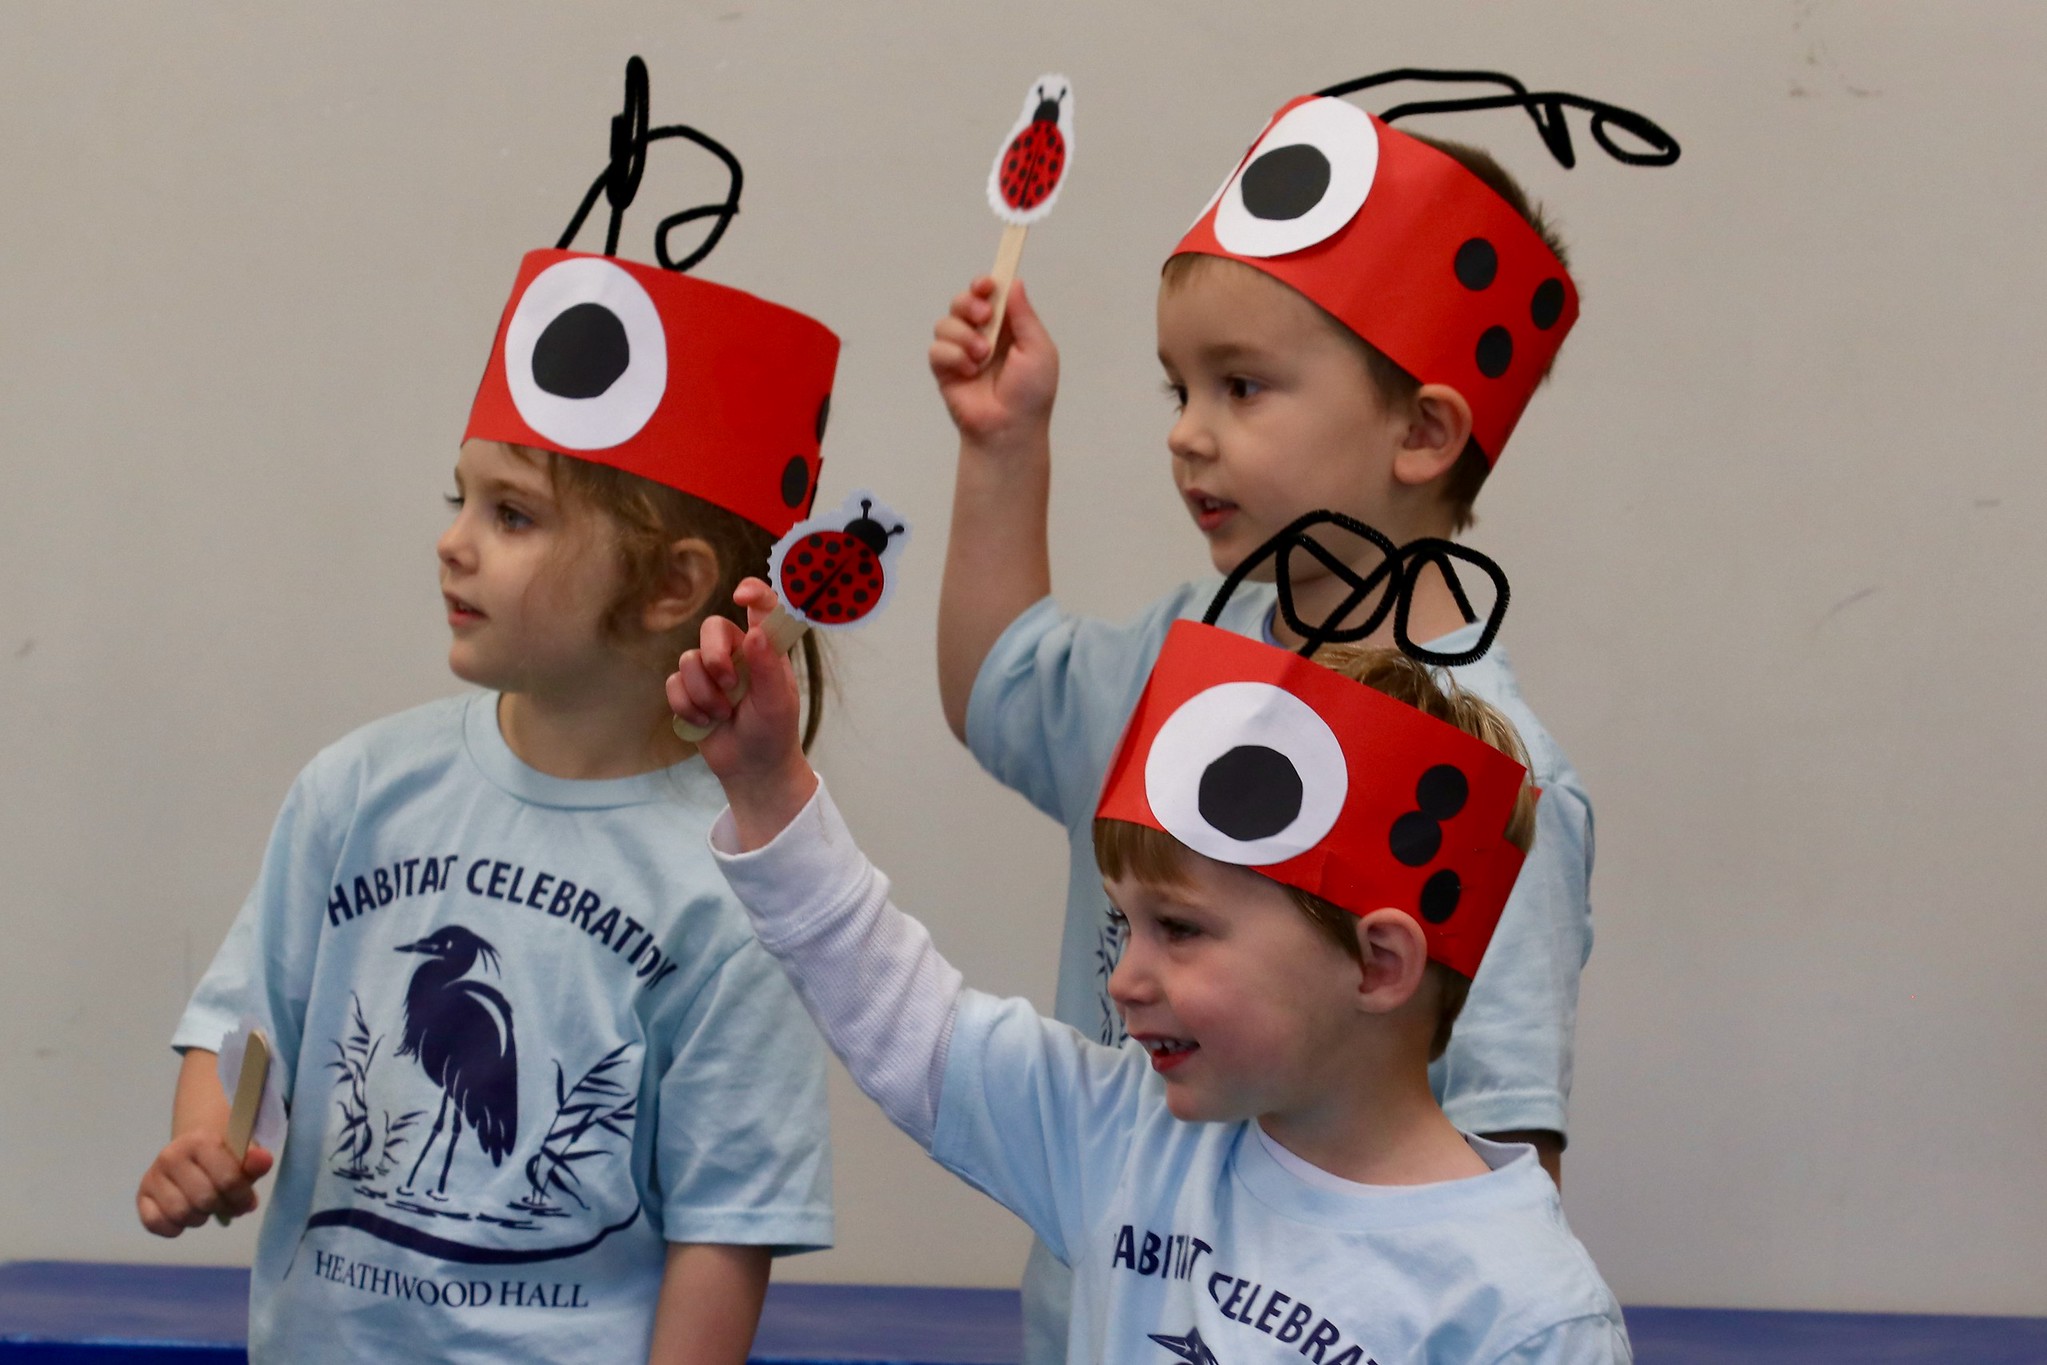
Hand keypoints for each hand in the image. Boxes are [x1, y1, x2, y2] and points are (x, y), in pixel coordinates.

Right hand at [137, 1131, 272, 1235]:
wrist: (195, 1149)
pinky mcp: (141, 1196)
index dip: (242, 1197)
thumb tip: (263, 1160)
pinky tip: (185, 1218)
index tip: (248, 1200)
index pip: (227, 1179)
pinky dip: (174, 1228)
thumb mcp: (243, 1156)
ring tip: (207, 1208)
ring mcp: (153, 1176)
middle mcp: (171, 1155)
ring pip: (181, 1213)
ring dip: (200, 1218)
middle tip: (229, 1206)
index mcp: (200, 1140)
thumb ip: (254, 1161)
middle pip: (204, 1199)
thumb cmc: (224, 1156)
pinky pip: (155, 1224)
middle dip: (222, 1208)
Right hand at [667, 580, 819, 849]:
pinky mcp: (689, 691)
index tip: (741, 595)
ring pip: (688, 660)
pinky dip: (688, 707)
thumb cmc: (773, 732)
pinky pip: (673, 685)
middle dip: (714, 656)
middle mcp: (736, 653)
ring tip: (724, 715)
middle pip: (711, 628)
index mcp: (765, 648)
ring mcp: (710, 672)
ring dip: (705, 693)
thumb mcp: (777, 703)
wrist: (751, 768)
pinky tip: (706, 722)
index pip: (761, 608)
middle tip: (729, 683)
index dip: (753, 593)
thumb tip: (755, 634)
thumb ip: (768, 667)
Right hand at [928, 277, 1059, 450]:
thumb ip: (1025, 316)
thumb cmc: (1031, 394)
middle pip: (962, 301)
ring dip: (964, 336)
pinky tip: (969, 373)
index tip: (987, 285)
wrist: (1010, 428)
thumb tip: (1014, 283)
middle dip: (970, 303)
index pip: (990, 295)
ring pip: (946, 322)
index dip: (985, 284)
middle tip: (984, 317)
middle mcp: (982, 335)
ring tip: (982, 356)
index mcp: (1007, 327)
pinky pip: (937, 348)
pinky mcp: (944, 369)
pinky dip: (954, 356)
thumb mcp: (1039, 350)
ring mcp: (961, 352)